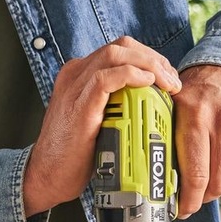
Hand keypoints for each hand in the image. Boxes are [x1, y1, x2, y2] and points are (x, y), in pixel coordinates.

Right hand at [22, 37, 182, 215]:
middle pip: (122, 46)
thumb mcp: (99, 117)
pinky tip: (147, 84)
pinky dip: (131, 76)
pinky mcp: (78, 106)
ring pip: (115, 55)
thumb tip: (154, 99)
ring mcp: (75, 87)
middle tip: (173, 81)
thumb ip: (117, 102)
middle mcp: (76, 73)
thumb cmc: (76, 152)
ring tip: (167, 84)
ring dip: (149, 65)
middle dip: (154, 58)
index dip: (151, 57)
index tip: (169, 77)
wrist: (47, 175)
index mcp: (81, 73)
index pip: (122, 48)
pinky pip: (105, 79)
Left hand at [172, 63, 220, 219]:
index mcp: (195, 116)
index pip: (197, 174)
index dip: (189, 200)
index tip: (183, 210)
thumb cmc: (198, 90)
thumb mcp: (174, 105)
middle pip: (218, 182)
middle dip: (204, 198)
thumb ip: (166, 136)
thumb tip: (157, 177)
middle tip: (195, 198)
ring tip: (210, 181)